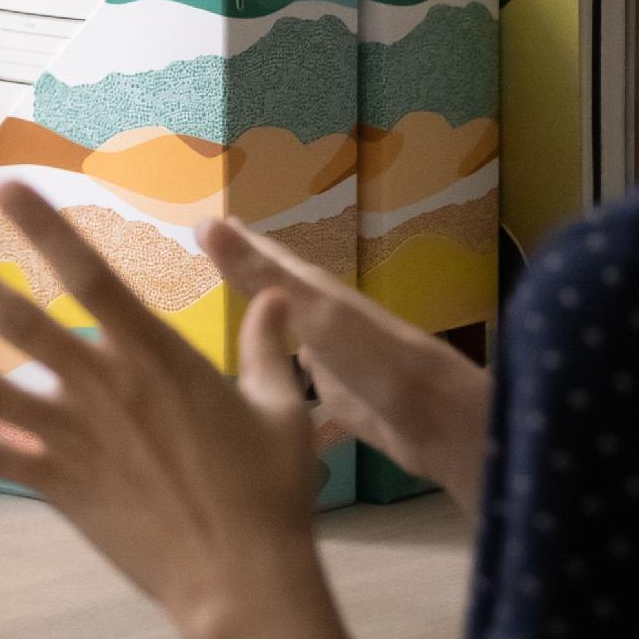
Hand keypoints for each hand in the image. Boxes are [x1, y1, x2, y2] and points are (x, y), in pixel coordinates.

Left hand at [0, 180, 330, 638]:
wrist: (240, 577)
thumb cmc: (268, 496)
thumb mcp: (280, 411)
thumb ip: (267, 349)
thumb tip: (277, 298)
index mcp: (156, 358)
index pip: (92, 276)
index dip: (47, 230)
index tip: (8, 191)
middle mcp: (102, 388)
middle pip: (17, 320)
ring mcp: (73, 438)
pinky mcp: (58, 485)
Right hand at [204, 218, 491, 507]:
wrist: (433, 417)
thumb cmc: (372, 356)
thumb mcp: (310, 308)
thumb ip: (259, 272)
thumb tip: (204, 222)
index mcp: (315, 292)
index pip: (269, 258)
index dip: (240, 241)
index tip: (207, 222)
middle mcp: (321, 319)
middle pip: (278, 290)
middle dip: (250, 274)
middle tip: (215, 257)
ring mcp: (330, 358)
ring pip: (287, 332)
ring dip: (264, 321)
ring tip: (236, 314)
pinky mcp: (337, 397)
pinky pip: (297, 378)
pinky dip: (280, 371)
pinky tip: (268, 381)